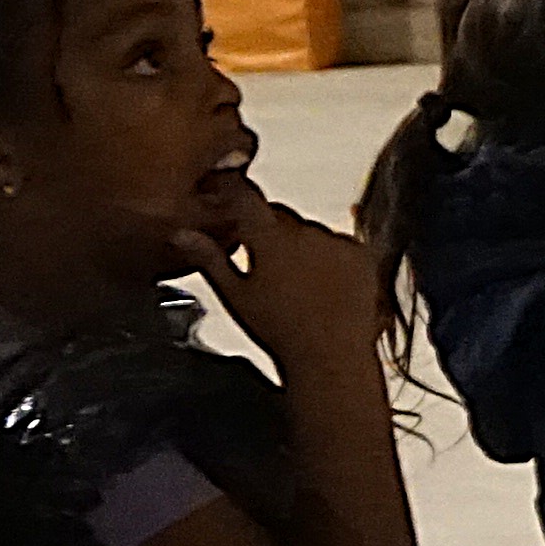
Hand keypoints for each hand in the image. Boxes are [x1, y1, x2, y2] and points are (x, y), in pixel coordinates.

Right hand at [187, 177, 384, 368]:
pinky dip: (331, 256)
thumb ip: (209, 258)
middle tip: (262, 262)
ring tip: (297, 283)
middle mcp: (306, 232)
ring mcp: (337, 242)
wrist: (331, 356)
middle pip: (279, 216)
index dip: (232, 189)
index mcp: (269, 238)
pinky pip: (340, 244)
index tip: (225, 189)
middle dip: (267, 230)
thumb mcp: (235, 295)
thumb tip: (182, 233)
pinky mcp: (362, 255)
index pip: (246, 197)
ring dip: (302, 245)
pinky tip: (324, 285)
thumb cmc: (279, 331)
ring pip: (311, 231)